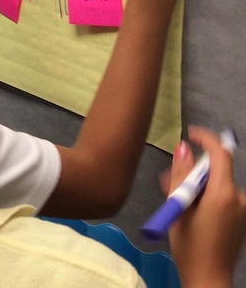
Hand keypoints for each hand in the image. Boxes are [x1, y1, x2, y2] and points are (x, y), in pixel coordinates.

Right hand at [169, 126, 245, 287]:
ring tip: (177, 202)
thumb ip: (180, 174)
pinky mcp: (242, 220)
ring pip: (218, 185)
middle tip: (170, 183)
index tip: (189, 134)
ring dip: (198, 187)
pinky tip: (192, 212)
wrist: (208, 280)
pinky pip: (223, 198)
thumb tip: (183, 147)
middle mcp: (240, 199)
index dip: (205, 139)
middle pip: (216, 171)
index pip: (221, 154)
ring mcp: (243, 211)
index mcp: (224, 194)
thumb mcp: (178, 207)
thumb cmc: (190, 245)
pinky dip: (207, 198)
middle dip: (193, 171)